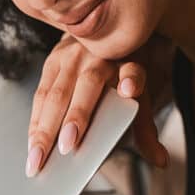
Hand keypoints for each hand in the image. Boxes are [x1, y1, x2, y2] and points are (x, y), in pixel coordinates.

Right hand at [26, 32, 172, 176]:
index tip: (130, 89)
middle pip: (86, 87)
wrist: (103, 33)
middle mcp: (99, 56)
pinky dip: (36, 120)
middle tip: (63, 152)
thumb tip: (161, 162)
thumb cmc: (124, 71)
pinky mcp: (52, 59)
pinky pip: (41, 93)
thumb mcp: (141, 93)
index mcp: (128, 61)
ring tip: (37, 158)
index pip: (134, 71)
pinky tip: (32, 142)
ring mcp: (72, 55)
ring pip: (56, 93)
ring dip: (43, 127)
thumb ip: (146, 128)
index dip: (132, 80)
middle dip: (72, 120)